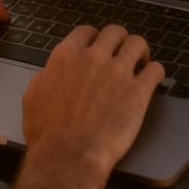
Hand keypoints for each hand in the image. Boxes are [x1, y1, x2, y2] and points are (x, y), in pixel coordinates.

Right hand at [22, 25, 165, 177]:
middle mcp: (93, 58)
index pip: (86, 31)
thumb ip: (41, 80)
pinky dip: (156, 72)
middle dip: (120, 41)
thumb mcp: (32, 100)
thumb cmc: (49, 135)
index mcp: (67, 56)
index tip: (100, 47)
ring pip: (138, 44)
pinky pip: (156, 69)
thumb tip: (46, 74)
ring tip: (142, 63)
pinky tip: (153, 79)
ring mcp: (117, 72)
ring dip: (141, 52)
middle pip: (115, 32)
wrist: (69, 156)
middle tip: (123, 54)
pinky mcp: (138, 91)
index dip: (95, 38)